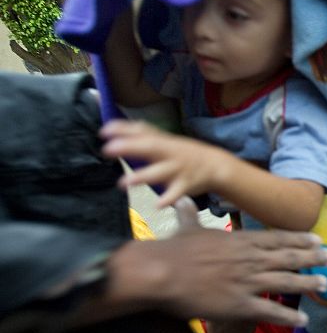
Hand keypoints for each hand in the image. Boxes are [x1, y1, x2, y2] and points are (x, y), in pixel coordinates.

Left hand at [100, 119, 232, 207]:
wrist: (216, 165)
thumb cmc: (184, 153)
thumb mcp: (166, 141)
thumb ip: (142, 135)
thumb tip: (110, 127)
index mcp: (163, 141)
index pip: (142, 131)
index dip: (123, 130)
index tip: (104, 131)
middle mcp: (170, 153)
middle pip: (150, 147)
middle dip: (129, 147)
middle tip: (108, 149)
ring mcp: (178, 169)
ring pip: (160, 172)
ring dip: (142, 176)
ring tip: (124, 183)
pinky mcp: (186, 185)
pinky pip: (177, 193)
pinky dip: (169, 199)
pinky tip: (158, 205)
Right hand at [104, 197, 326, 325]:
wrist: (161, 272)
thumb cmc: (173, 250)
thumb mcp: (186, 228)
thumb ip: (190, 215)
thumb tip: (181, 199)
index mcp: (240, 241)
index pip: (278, 239)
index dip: (300, 239)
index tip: (318, 239)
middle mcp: (250, 259)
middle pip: (289, 257)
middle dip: (313, 257)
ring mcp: (247, 282)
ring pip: (286, 281)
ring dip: (308, 283)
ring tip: (326, 284)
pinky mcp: (239, 304)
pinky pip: (270, 311)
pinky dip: (288, 317)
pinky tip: (303, 321)